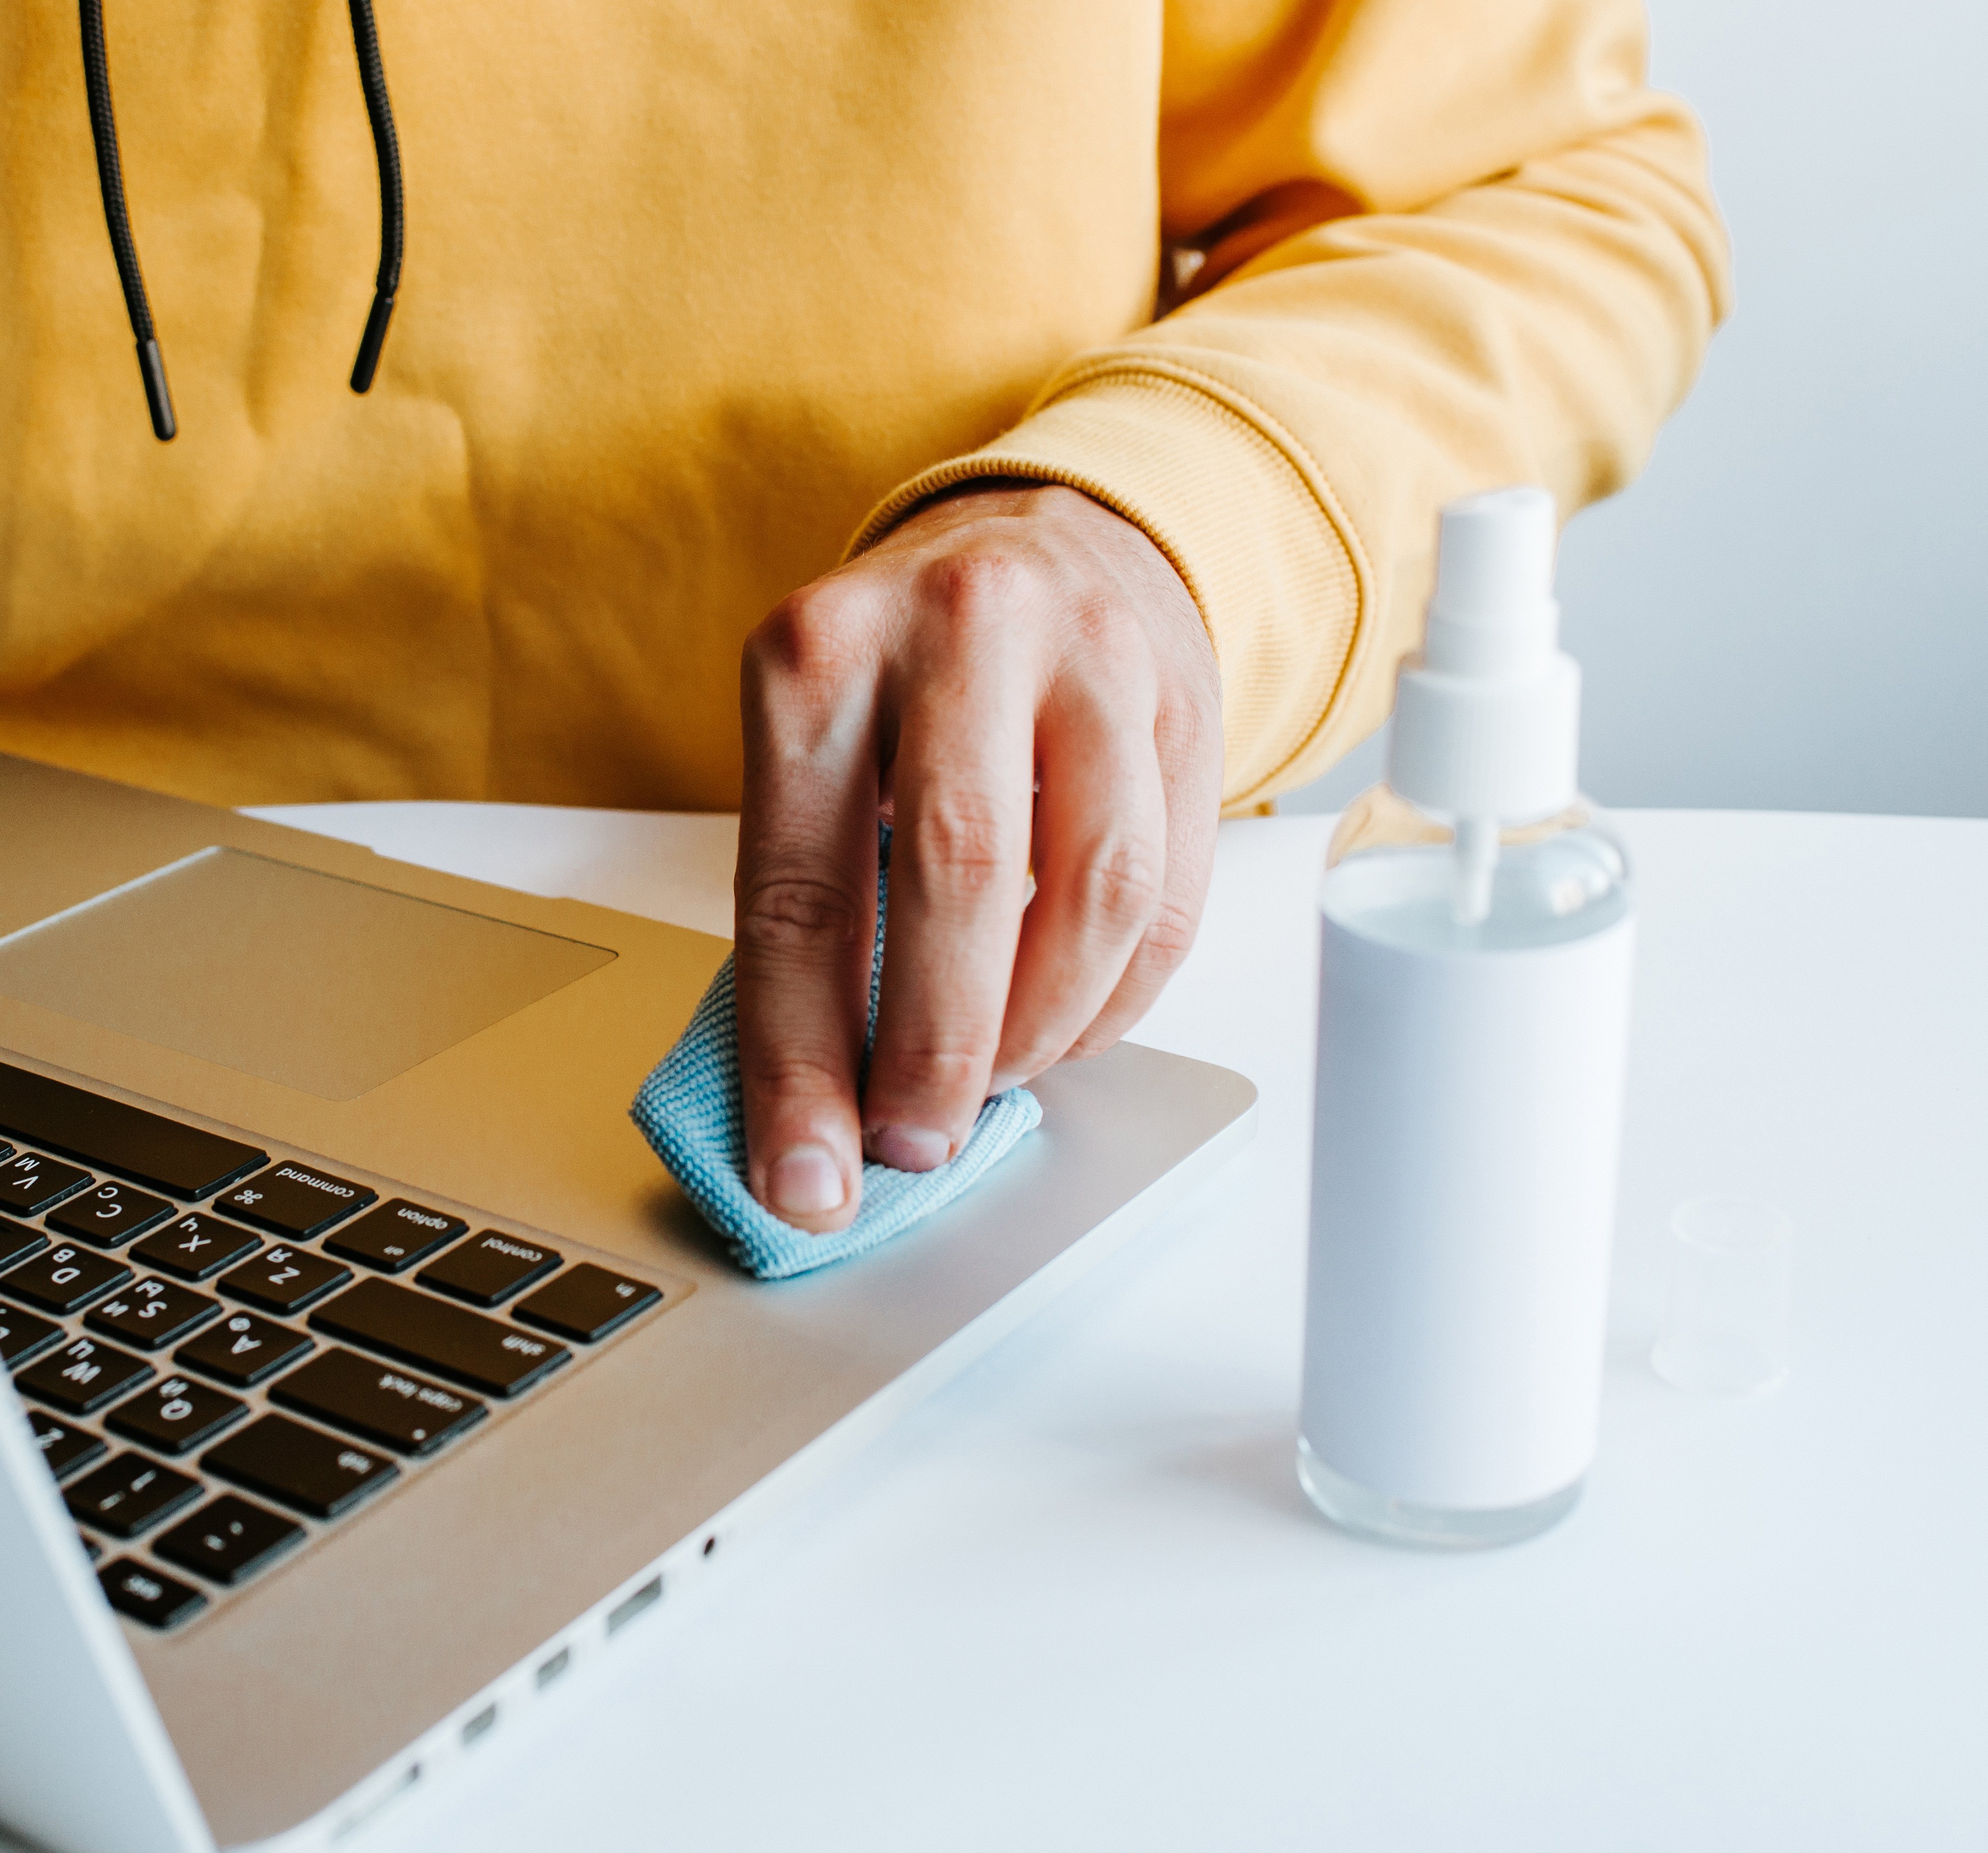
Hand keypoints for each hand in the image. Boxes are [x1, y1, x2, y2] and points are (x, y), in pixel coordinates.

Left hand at [735, 480, 1221, 1231]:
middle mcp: (957, 630)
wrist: (1040, 541)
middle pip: (957, 879)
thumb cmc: (905, 677)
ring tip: (991, 1076)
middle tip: (914, 1138)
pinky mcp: (1187, 702)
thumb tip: (813, 1104)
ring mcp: (1089, 656)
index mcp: (819, 653)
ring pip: (1089, 897)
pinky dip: (1113, 999)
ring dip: (1037, 1030)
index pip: (800, 893)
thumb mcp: (818, 745)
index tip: (805, 1176)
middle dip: (935, 1051)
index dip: (800, 1062)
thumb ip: (814, 898)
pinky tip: (1063, 1026)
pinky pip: (1166, 898)